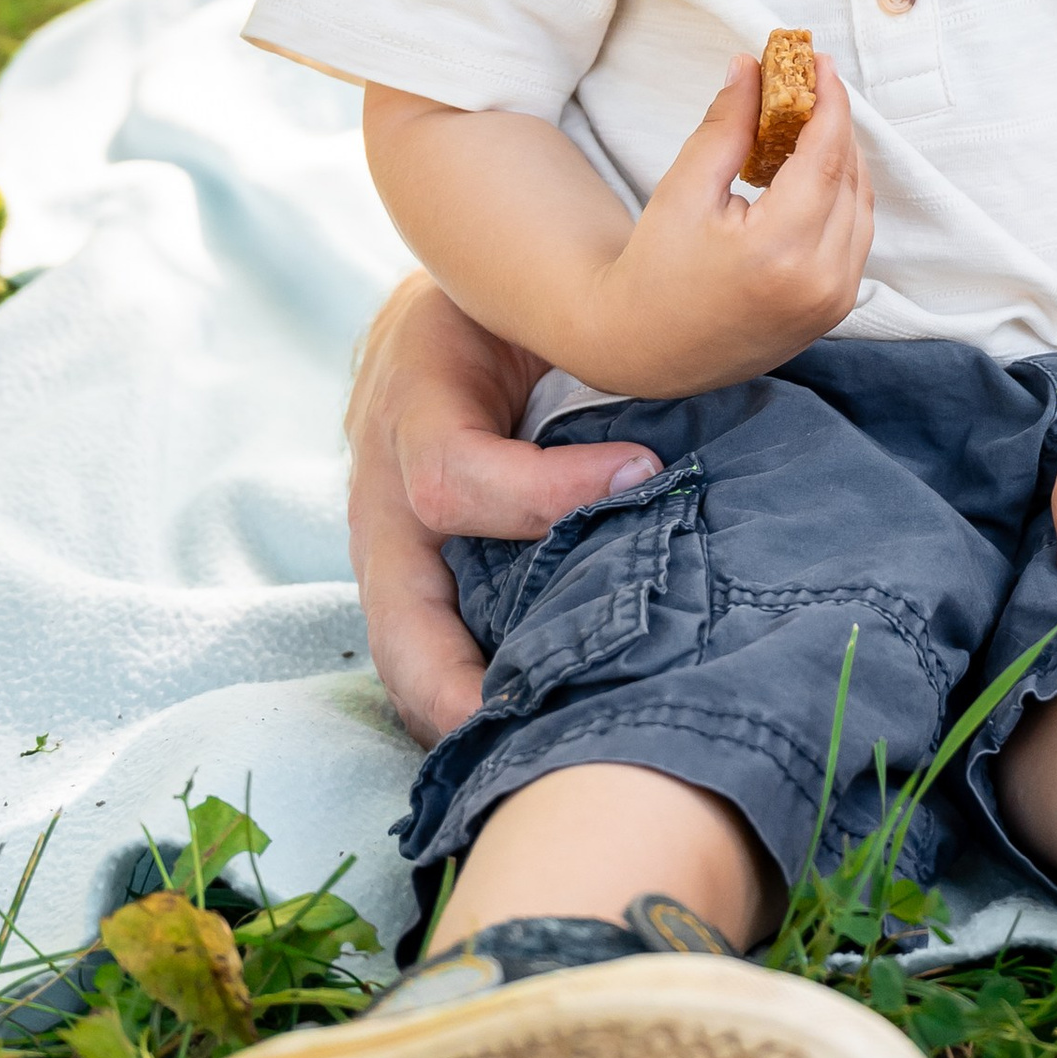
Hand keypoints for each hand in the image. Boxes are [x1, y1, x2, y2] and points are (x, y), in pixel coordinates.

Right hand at [345, 274, 660, 742]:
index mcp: (411, 409)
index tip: (643, 475)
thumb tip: (675, 438)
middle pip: (398, 620)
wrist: (442, 304)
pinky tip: (536, 727)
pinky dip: (472, 695)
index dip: (543, 494)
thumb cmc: (503, 302)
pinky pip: (429, 651)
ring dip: (468, 714)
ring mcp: (385, 548)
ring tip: (550, 755)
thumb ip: (586, 355)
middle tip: (536, 734)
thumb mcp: (530, 303)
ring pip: (406, 657)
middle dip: (455, 691)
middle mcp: (381, 494)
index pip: (453, 478)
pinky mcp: (407, 578)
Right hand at [593, 55, 872, 396]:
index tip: (819, 62)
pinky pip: (857, 235)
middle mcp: (820, 282)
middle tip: (809, 83)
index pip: (826, 157)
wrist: (648, 350)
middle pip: (850, 177)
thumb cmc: (656, 269)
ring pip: (862, 205)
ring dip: (842, 157)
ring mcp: (834, 302)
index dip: (829, 102)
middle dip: (834, 123)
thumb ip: (727, 126)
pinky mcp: (836, 310)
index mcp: (780, 253)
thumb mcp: (683, 190)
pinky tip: (813, 170)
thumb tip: (752, 66)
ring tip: (809, 121)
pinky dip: (843, 195)